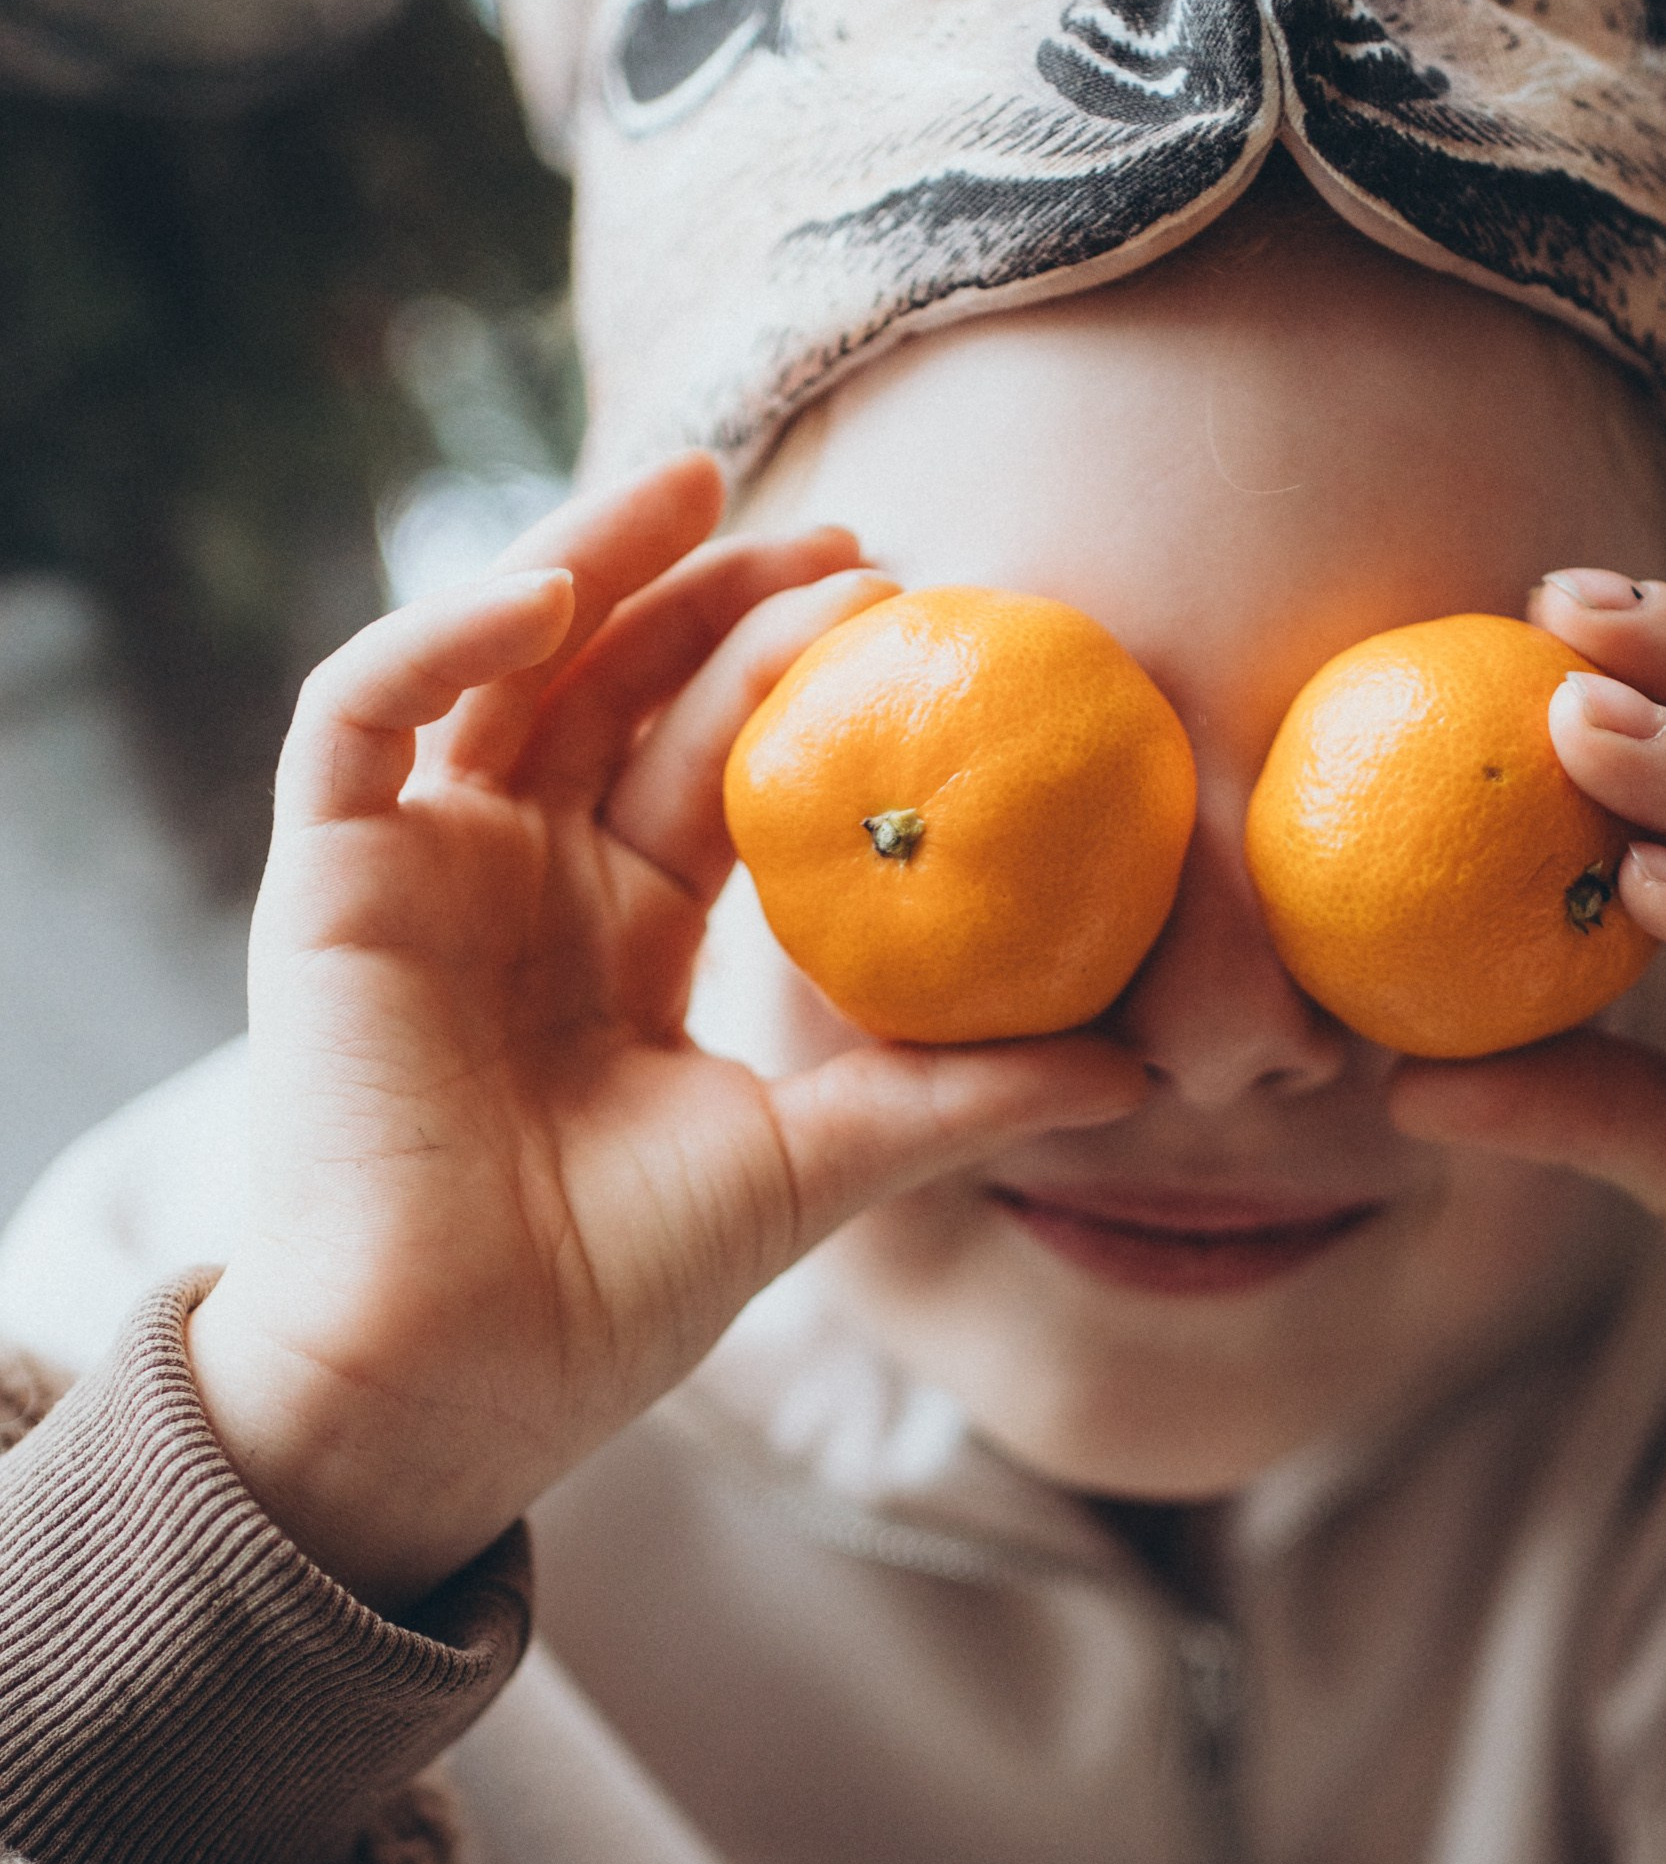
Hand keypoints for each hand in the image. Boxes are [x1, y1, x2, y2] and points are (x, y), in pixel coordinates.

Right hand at [188, 456, 1142, 1611]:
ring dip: (587, 561)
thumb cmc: (615, 1295)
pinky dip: (440, 638)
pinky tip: (549, 597)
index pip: (709, 763)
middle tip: (843, 534)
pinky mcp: (327, 881)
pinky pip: (360, 714)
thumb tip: (1141, 1070)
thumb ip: (959, 1099)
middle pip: (612, 687)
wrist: (459, 1379)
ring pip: (494, 663)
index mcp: (618, 934)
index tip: (899, 609)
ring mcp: (418, 873)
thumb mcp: (818, 1170)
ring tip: (697, 484)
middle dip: (711, 592)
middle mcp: (518, 883)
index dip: (789, 678)